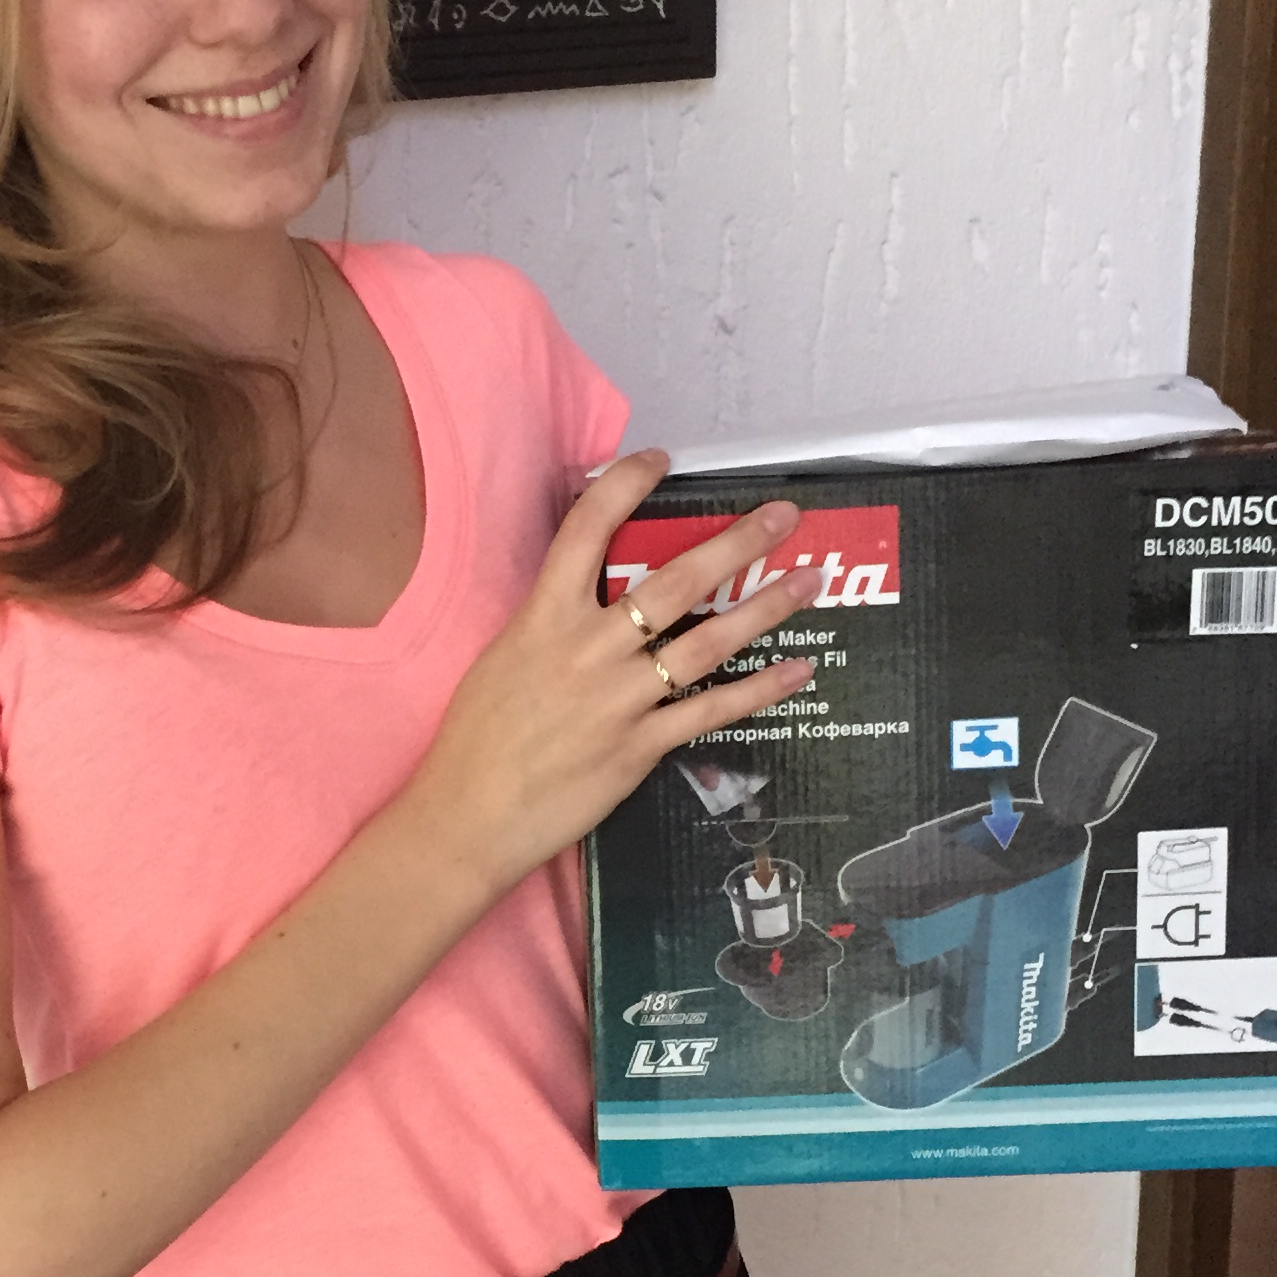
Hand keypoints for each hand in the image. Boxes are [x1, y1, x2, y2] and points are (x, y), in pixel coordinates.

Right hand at [404, 449, 825, 897]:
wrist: (469, 816)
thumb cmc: (475, 740)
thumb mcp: (503, 657)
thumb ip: (550, 623)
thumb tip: (591, 597)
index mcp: (544, 618)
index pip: (587, 531)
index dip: (625, 486)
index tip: (659, 460)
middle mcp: (589, 649)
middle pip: (675, 580)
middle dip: (735, 542)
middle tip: (782, 515)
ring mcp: (620, 699)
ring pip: (707, 642)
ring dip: (764, 607)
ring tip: (807, 579)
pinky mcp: (640, 747)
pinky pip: (711, 712)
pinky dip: (760, 690)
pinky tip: (798, 670)